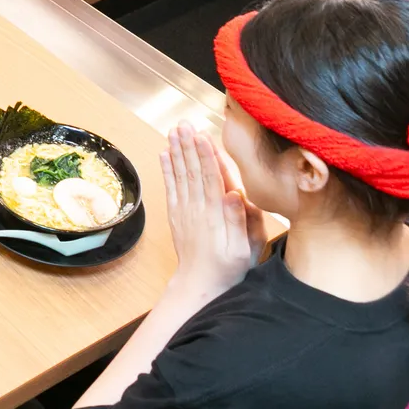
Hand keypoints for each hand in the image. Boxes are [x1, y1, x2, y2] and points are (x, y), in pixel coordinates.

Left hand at [161, 122, 262, 296]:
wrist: (200, 284)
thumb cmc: (229, 267)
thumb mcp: (244, 249)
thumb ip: (239, 221)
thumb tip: (234, 193)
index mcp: (215, 214)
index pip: (211, 178)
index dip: (207, 156)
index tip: (202, 135)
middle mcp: (197, 208)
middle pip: (193, 171)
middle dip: (189, 146)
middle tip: (184, 124)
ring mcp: (184, 211)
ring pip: (181, 176)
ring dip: (177, 152)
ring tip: (174, 131)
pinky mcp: (176, 215)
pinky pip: (170, 189)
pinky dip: (167, 171)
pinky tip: (164, 154)